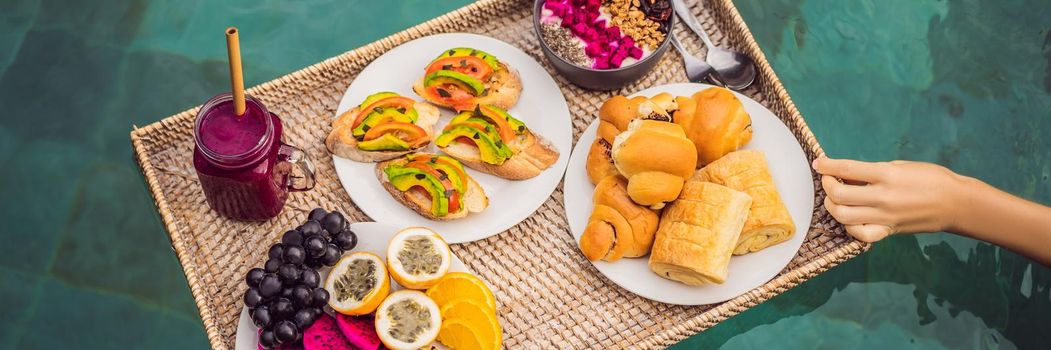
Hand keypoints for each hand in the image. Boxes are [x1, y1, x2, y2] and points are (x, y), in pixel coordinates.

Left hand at [812, 158, 967, 241]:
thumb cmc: (931, 179)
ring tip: (834, 198)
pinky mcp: (889, 230)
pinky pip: (860, 235)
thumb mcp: (900, 166)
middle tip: (828, 180)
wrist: (956, 203)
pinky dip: (848, 227)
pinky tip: (849, 217)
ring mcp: (885, 216)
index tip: (819, 163)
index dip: (827, 166)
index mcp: (887, 175)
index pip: (847, 169)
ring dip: (832, 206)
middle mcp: (883, 197)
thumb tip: (845, 174)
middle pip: (839, 195)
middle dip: (827, 186)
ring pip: (843, 216)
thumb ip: (872, 172)